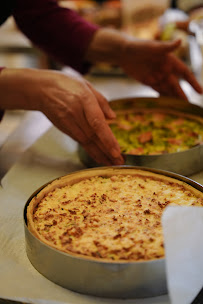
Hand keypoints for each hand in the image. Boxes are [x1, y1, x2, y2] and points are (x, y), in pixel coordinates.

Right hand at [0, 68, 123, 164]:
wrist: (41, 89)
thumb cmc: (65, 84)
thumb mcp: (87, 86)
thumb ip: (102, 102)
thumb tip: (113, 117)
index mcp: (84, 99)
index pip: (97, 123)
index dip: (107, 139)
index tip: (116, 151)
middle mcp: (76, 113)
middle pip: (93, 136)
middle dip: (107, 151)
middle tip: (119, 162)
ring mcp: (69, 122)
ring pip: (86, 142)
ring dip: (100, 154)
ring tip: (112, 162)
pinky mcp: (65, 129)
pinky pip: (80, 141)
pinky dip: (91, 150)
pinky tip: (99, 156)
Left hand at [120, 39, 201, 99]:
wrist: (123, 52)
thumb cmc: (138, 46)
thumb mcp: (152, 47)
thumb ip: (166, 47)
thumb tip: (180, 41)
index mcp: (170, 60)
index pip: (185, 73)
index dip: (193, 82)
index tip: (200, 92)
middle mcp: (165, 69)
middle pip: (176, 85)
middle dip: (182, 95)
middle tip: (187, 106)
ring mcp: (157, 76)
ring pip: (168, 90)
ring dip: (173, 99)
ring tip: (179, 109)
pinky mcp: (148, 81)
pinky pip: (158, 91)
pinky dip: (162, 98)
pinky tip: (167, 106)